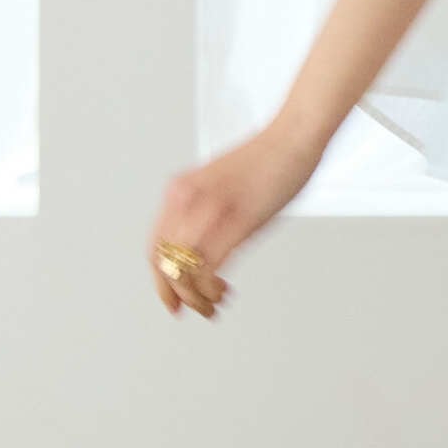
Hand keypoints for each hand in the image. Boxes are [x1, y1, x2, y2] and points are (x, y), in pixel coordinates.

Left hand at [148, 117, 325, 318]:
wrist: (293, 136)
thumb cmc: (267, 160)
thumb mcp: (222, 187)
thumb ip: (205, 215)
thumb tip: (203, 251)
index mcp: (180, 191)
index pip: (155, 247)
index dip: (159, 280)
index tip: (171, 300)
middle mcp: (186, 200)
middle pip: (164, 263)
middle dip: (177, 294)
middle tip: (194, 310)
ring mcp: (209, 210)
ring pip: (183, 270)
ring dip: (197, 295)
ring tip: (214, 302)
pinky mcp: (235, 220)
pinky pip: (209, 266)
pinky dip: (211, 287)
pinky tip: (224, 290)